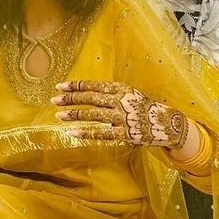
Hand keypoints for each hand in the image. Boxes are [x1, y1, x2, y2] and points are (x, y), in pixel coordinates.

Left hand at [52, 80, 187, 147]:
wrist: (164, 122)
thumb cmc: (142, 107)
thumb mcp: (128, 94)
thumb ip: (110, 93)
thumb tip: (85, 92)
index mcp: (120, 89)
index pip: (93, 85)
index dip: (75, 86)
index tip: (60, 86)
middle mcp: (120, 101)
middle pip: (90, 98)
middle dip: (71, 99)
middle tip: (54, 100)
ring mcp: (122, 118)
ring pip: (93, 115)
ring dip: (74, 115)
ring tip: (59, 115)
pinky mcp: (124, 133)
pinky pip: (101, 133)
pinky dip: (86, 132)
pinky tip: (72, 133)